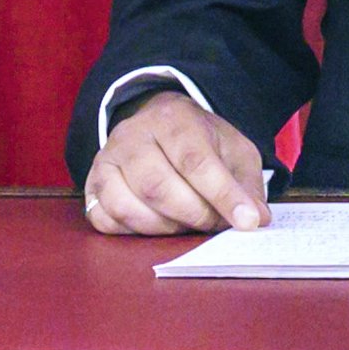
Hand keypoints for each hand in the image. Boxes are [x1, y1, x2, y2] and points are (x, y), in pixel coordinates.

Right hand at [82, 90, 270, 236]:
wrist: (157, 126)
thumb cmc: (200, 141)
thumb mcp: (232, 150)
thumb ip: (245, 182)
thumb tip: (257, 218)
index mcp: (174, 118)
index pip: (196, 160)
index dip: (223, 195)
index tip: (248, 222)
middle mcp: (133, 135)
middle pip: (160, 187)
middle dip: (195, 215)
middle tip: (215, 225)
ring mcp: (107, 160)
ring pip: (131, 207)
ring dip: (166, 228)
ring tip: (189, 225)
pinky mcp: (91, 186)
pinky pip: (107, 220)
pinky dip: (135, 232)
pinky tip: (157, 225)